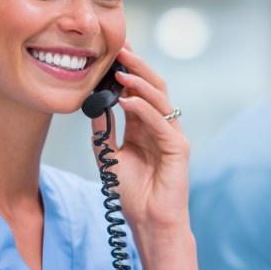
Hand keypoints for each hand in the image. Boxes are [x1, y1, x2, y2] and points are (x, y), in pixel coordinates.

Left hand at [89, 46, 189, 242]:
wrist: (147, 221)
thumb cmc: (131, 192)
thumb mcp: (108, 155)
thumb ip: (103, 130)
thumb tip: (92, 103)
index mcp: (145, 125)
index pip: (138, 88)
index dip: (127, 68)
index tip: (109, 50)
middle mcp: (160, 125)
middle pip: (152, 85)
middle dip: (136, 65)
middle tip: (119, 48)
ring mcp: (171, 134)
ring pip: (160, 98)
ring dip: (140, 82)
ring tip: (121, 70)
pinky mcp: (178, 148)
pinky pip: (161, 122)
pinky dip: (144, 109)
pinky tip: (127, 101)